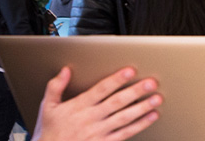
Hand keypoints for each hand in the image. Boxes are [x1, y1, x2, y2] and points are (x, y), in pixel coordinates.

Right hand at [32, 67, 161, 140]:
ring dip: (142, 108)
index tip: (129, 71)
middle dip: (135, 92)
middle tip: (151, 83)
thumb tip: (65, 70)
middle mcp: (91, 118)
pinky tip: (151, 116)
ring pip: (125, 118)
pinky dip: (140, 125)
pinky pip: (125, 133)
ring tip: (156, 98)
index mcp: (78, 106)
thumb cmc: (49, 132)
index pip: (100, 90)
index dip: (116, 80)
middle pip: (117, 102)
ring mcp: (99, 132)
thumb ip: (56, 87)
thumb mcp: (47, 107)